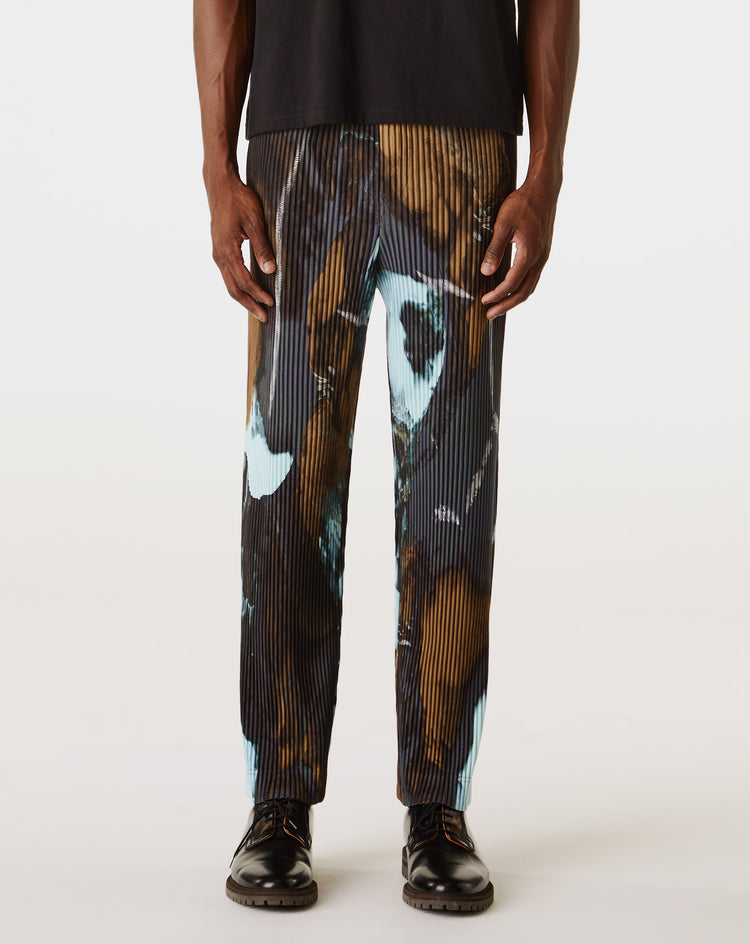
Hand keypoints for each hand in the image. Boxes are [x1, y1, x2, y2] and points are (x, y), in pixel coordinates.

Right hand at [207, 172, 276, 321]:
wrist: (220, 184)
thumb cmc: (239, 200)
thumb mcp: (255, 221)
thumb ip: (262, 246)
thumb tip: (271, 270)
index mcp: (227, 250)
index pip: (244, 280)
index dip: (258, 294)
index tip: (271, 303)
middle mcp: (219, 255)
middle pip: (233, 289)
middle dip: (250, 304)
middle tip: (265, 317)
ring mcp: (218, 253)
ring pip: (229, 283)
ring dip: (244, 297)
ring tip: (258, 308)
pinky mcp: (220, 249)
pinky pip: (228, 274)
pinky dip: (239, 286)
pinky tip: (249, 290)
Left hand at [479, 174, 559, 318]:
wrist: (544, 190)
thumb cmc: (522, 204)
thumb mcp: (503, 224)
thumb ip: (494, 249)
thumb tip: (485, 273)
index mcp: (529, 254)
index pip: (511, 284)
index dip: (496, 295)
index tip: (483, 302)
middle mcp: (539, 259)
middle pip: (523, 292)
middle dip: (505, 305)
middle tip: (489, 315)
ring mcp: (543, 257)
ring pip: (530, 287)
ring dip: (513, 299)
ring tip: (499, 306)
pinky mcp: (543, 252)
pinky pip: (532, 277)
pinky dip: (521, 288)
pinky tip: (510, 288)